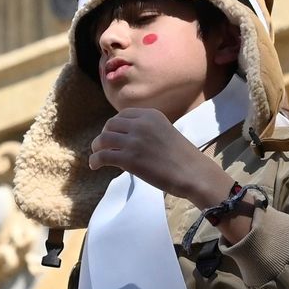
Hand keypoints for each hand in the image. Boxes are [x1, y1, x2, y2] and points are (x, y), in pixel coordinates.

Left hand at [89, 108, 234, 208]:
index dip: (113, 126)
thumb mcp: (165, 132)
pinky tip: (95, 166)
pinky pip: (103, 156)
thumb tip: (127, 138)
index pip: (122, 115)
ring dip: (96, 148)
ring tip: (96, 156)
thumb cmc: (183, 157)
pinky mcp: (129, 159)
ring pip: (102, 139)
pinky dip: (95, 161)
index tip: (112, 135)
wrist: (193, 172)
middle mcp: (140, 124)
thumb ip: (148, 130)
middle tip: (102, 147)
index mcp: (150, 115)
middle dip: (104, 136)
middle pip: (110, 125)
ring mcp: (134, 141)